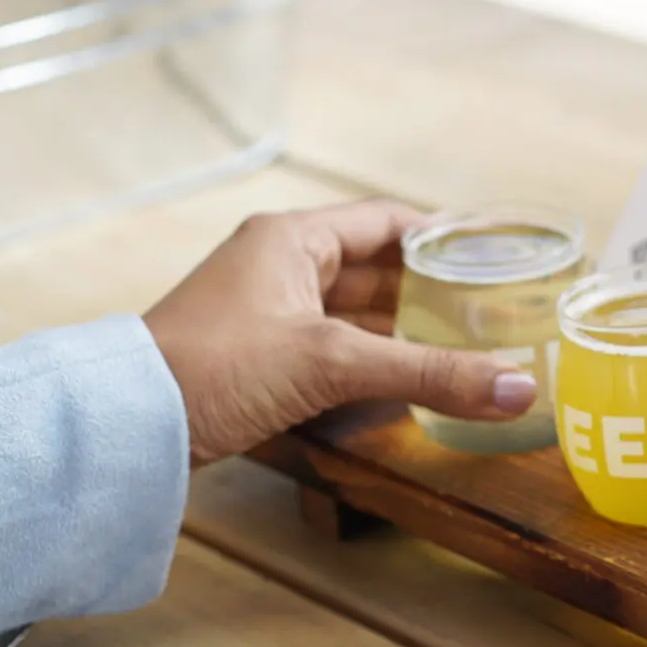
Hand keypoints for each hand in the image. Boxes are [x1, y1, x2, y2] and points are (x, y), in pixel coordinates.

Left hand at [144, 199, 538, 464]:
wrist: (127, 425)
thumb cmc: (214, 368)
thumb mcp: (332, 364)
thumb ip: (430, 375)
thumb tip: (518, 388)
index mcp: (293, 239)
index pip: (387, 221)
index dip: (444, 236)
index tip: (493, 256)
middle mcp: (280, 265)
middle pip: (376, 267)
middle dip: (432, 290)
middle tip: (493, 310)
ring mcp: (268, 312)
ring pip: (356, 311)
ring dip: (405, 329)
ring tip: (466, 346)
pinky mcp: (260, 357)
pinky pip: (334, 347)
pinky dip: (374, 359)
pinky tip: (408, 381)